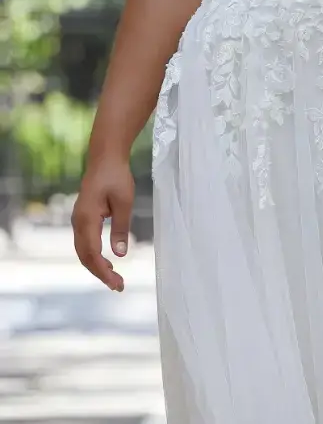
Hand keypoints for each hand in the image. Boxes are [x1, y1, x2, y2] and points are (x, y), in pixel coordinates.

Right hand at [72, 157, 134, 291]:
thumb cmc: (116, 176)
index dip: (103, 272)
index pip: (92, 254)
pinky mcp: (83, 217)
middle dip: (100, 273)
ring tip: (114, 277)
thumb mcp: (124, 202)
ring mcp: (78, 220)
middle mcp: (78, 222)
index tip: (117, 284)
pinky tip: (106, 261)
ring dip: (96, 266)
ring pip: (83, 251)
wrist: (105, 157)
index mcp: (87, 219)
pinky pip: (84, 242)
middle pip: (84, 256)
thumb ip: (121, 228)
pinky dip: (94, 255)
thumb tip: (120, 254)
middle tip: (118, 286)